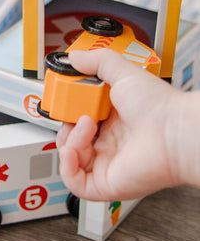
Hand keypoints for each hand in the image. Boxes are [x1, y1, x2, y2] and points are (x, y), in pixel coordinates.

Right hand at [56, 47, 184, 200]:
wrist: (175, 131)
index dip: (67, 111)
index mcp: (113, 121)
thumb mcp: (123, 72)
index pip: (78, 119)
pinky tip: (73, 149)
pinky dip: (67, 166)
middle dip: (64, 126)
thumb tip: (73, 57)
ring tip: (86, 126)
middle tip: (71, 112)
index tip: (64, 99)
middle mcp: (110, 144)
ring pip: (70, 159)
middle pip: (70, 140)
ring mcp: (107, 164)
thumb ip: (96, 61)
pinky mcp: (106, 183)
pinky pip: (74, 181)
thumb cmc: (159, 106)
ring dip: (69, 140)